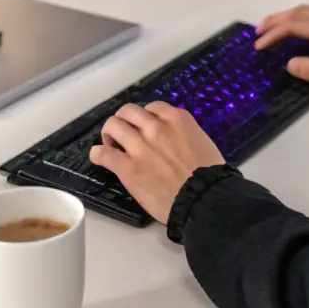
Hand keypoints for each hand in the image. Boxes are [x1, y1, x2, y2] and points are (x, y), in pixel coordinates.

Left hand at [90, 101, 224, 223]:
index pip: (152, 108)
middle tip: (124, 133)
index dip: (146, 118)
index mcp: (176, 119)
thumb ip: (183, 134)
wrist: (204, 199)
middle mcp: (155, 127)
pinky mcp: (127, 167)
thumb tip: (175, 139)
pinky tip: (100, 157)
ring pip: (113, 126)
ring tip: (111, 144)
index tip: (145, 127)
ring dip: (109, 134)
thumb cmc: (210, 175)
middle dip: (124, 120)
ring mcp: (139, 146)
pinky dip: (98, 153)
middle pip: (128, 111)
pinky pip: (102, 153)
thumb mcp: (202, 142)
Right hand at [255, 5, 308, 96]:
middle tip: (257, 32)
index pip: (293, 26)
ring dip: (286, 16)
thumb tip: (289, 63)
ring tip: (271, 27)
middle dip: (274, 20)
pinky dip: (299, 15)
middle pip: (297, 12)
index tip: (259, 46)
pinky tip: (297, 24)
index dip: (273, 34)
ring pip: (306, 9)